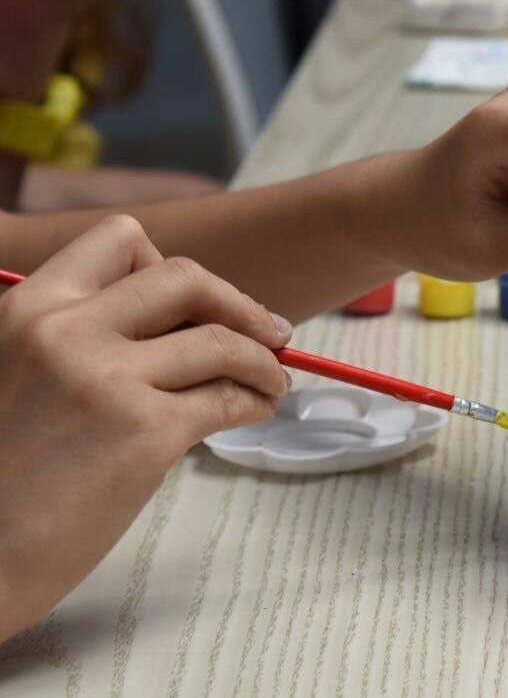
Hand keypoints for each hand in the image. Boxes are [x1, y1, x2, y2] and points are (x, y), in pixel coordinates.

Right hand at [0, 216, 290, 641]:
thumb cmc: (1, 477)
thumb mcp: (15, 374)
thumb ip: (77, 339)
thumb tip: (178, 327)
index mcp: (29, 308)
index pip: (121, 240)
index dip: (169, 267)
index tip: (193, 305)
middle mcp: (67, 331)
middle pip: (186, 277)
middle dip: (239, 303)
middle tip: (269, 332)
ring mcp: (107, 379)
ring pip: (221, 340)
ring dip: (263, 360)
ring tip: (271, 382)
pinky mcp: (145, 433)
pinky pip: (227, 398)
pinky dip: (255, 401)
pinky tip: (255, 411)